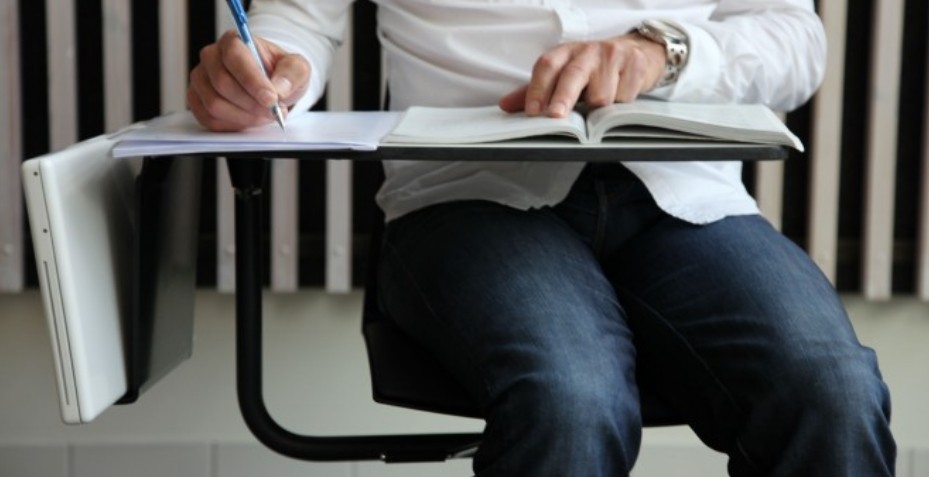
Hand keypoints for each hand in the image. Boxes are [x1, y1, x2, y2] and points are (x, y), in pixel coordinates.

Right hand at [188, 30, 310, 130]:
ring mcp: (201, 80)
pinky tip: (250, 120)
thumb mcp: (297, 68)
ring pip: (214, 105)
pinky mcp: (197, 101)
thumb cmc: (280, 74)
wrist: (271, 87)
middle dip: (252, 104)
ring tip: (264, 116)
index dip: (253, 81)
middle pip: (222, 84)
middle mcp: (211, 57)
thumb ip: (292, 73)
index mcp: (233, 41)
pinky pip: (209, 120)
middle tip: (274, 112)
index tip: (271, 99)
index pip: (235, 58)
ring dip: (244, 117)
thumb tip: (279, 88)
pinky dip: (233, 125)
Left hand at [499, 32, 664, 117]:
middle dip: (563, 98)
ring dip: (598, 108)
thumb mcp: (564, 75)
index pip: (547, 66)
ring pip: (602, 94)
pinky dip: (620, 105)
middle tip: (555, 116)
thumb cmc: (594, 68)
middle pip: (572, 75)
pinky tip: (620, 96)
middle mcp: (588, 51)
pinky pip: (624, 97)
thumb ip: (535, 91)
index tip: (533, 111)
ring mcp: (613, 56)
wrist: (637, 52)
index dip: (538, 89)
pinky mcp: (635, 65)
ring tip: (600, 103)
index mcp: (565, 52)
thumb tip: (505, 106)